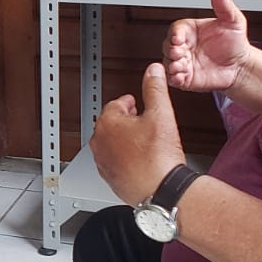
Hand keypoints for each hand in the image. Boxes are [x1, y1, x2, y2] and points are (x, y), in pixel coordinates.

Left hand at [90, 63, 186, 205]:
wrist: (160, 190)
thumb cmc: (158, 157)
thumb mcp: (161, 114)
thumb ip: (155, 89)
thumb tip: (153, 71)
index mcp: (107, 123)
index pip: (117, 104)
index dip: (131, 103)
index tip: (137, 104)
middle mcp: (99, 142)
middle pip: (113, 123)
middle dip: (128, 121)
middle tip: (144, 123)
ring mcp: (102, 160)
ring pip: (113, 143)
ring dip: (126, 139)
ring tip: (145, 142)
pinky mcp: (108, 176)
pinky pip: (115, 160)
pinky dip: (125, 157)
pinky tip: (141, 160)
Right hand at [164, 0, 250, 92]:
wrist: (241, 67)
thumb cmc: (235, 43)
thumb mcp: (233, 21)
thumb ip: (224, 6)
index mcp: (190, 31)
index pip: (176, 29)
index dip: (175, 34)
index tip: (178, 38)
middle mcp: (184, 46)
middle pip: (167, 46)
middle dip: (171, 50)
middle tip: (179, 52)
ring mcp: (183, 62)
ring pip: (168, 62)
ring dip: (171, 64)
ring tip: (180, 65)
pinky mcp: (185, 78)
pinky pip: (173, 78)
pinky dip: (174, 78)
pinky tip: (181, 76)